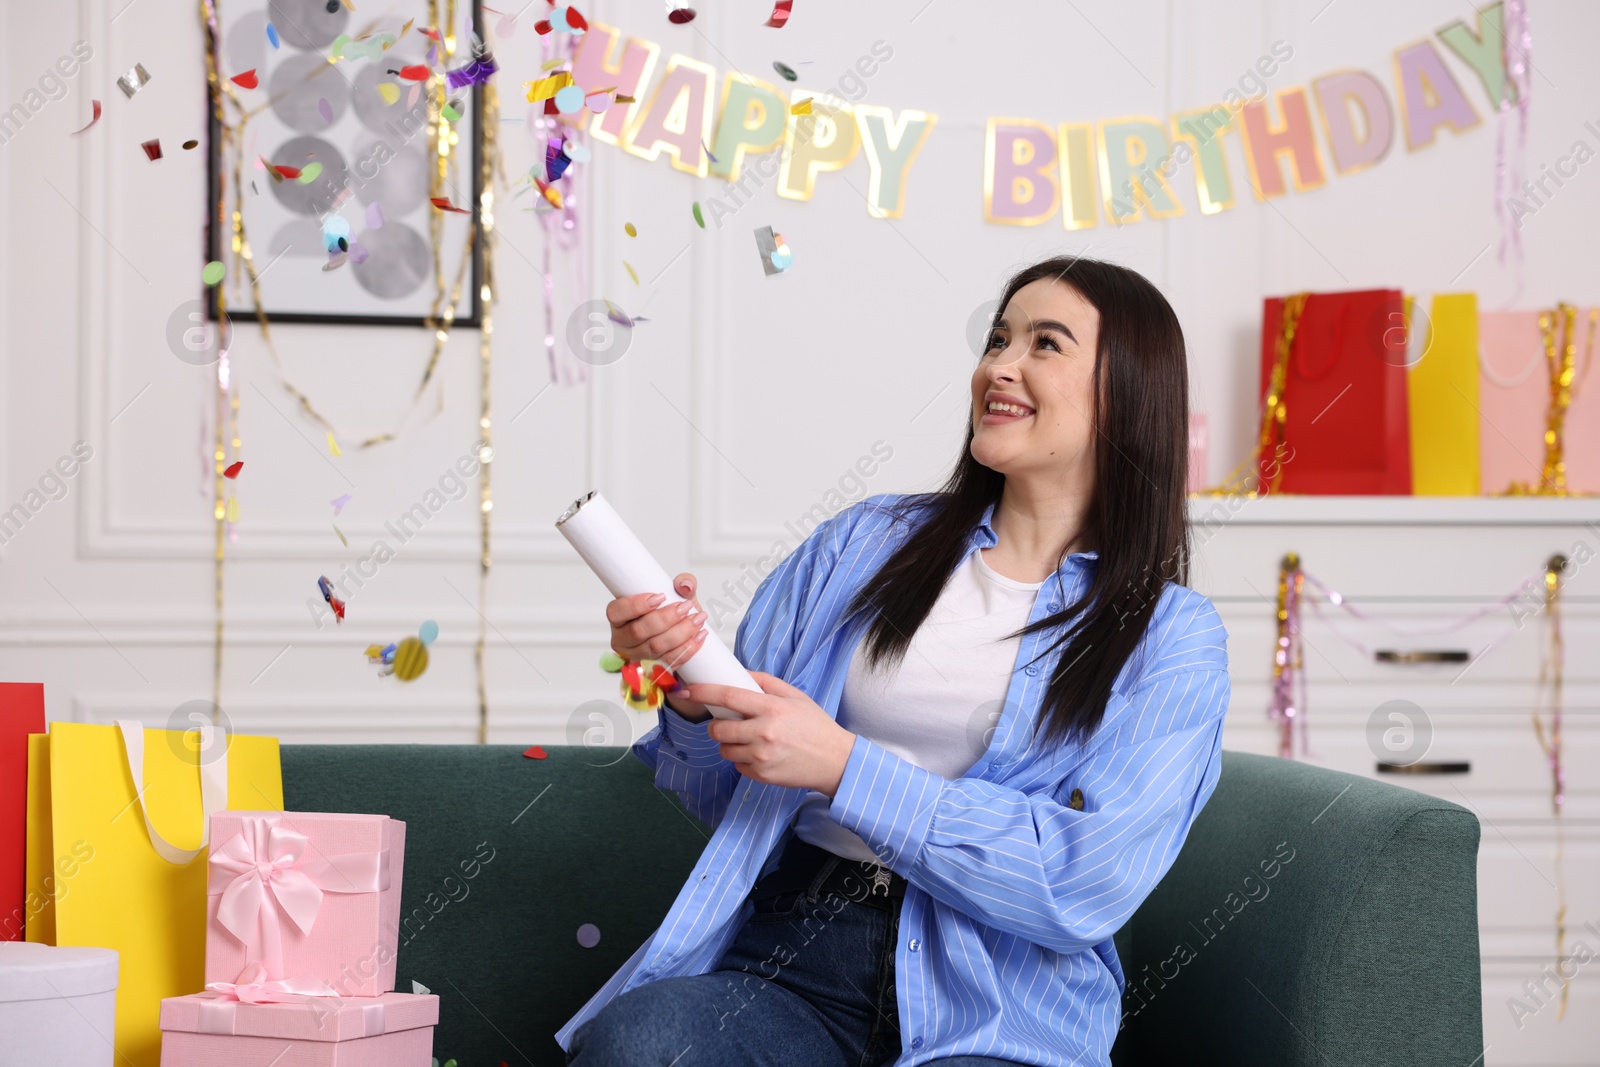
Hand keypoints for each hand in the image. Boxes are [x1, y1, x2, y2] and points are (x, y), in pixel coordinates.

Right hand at [605, 574, 713, 720]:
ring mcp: (635, 658)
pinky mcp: (652, 671)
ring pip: (655, 648)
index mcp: (618, 617)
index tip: (660, 597)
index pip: (617, 612)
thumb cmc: (670, 611)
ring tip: (698, 620)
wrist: (679, 633)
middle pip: (638, 631)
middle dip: (666, 619)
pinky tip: (699, 636)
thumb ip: (682, 584)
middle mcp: (622, 640)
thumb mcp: (675, 594)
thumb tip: (685, 586)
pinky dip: (687, 649)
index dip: (636, 605)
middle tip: (686, 607)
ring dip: (680, 633)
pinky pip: (669, 662)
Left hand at [686, 671, 857, 796]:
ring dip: (730, 744)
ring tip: (749, 740)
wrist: (834, 761)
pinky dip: (743, 760)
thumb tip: (740, 674)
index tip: (688, 690)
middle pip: (718, 729)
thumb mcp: (795, 696)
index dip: (704, 692)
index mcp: (771, 709)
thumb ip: (766, 683)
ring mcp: (761, 757)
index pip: (728, 697)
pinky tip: (761, 755)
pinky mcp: (762, 775)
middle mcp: (764, 733)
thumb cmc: (816, 727)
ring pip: (724, 750)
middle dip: (716, 725)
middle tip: (728, 723)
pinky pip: (737, 766)